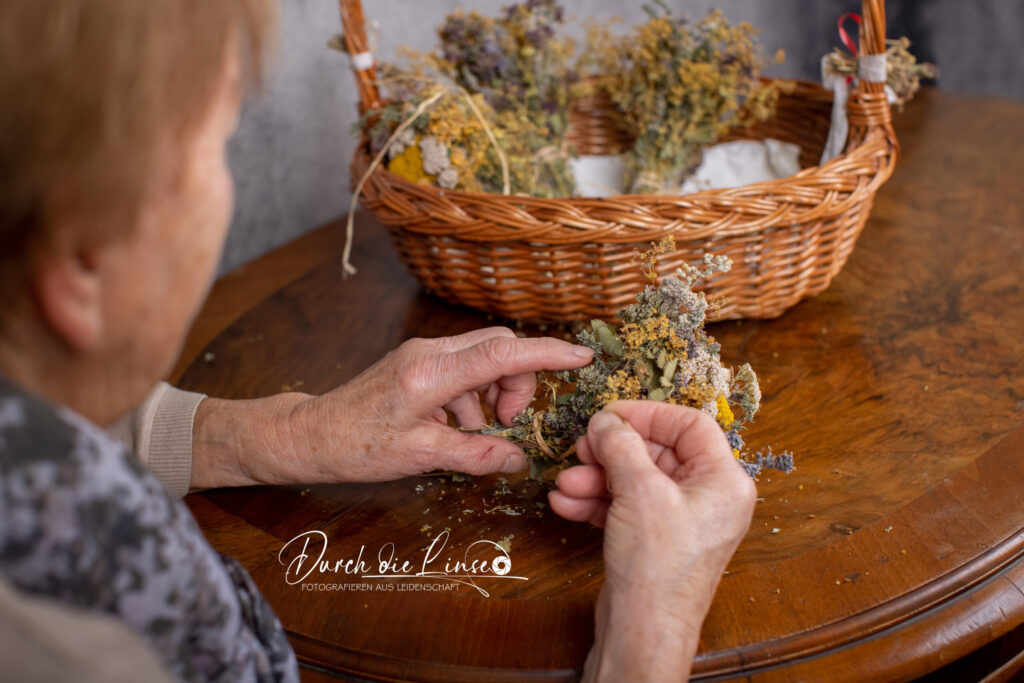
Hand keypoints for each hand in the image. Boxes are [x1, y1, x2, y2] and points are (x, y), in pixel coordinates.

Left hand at [190, 327, 592, 487]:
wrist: (309, 434)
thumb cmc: (356, 446)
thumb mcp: (421, 456)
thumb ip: (475, 454)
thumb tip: (519, 461)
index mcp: (432, 372)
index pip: (502, 353)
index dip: (547, 354)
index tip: (582, 356)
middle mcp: (430, 352)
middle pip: (499, 347)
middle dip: (517, 382)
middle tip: (508, 424)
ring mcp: (422, 354)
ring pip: (483, 359)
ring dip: (493, 394)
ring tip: (476, 433)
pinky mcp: (417, 363)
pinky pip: (463, 369)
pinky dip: (473, 397)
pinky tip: (455, 428)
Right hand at [549, 401, 756, 681]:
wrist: (643, 632)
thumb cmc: (658, 567)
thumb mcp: (639, 491)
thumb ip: (621, 445)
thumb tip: (606, 420)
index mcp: (724, 481)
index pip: (690, 425)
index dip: (648, 414)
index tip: (610, 415)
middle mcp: (707, 498)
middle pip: (657, 452)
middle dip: (612, 451)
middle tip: (581, 448)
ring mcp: (680, 521)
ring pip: (635, 480)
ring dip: (596, 477)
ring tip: (566, 483)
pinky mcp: (654, 541)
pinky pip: (625, 506)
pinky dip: (596, 501)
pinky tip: (566, 503)